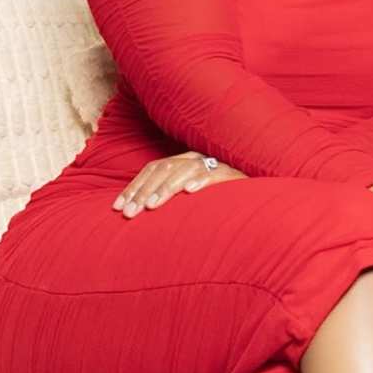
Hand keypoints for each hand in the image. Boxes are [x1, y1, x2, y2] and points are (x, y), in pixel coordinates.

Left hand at [113, 152, 237, 217]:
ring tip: (153, 206)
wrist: (254, 194)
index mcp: (182, 161)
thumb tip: (137, 211)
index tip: (117, 208)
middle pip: (164, 170)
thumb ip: (167, 198)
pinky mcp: (234, 174)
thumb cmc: (218, 199)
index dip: (133, 187)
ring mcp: (215, 164)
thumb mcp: (188, 196)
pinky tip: (190, 192)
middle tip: (130, 213)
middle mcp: (196, 158)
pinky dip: (202, 181)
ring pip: (186, 171)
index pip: (152, 169)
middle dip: (143, 192)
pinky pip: (216, 174)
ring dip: (167, 189)